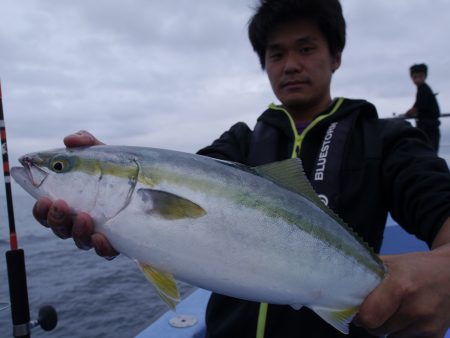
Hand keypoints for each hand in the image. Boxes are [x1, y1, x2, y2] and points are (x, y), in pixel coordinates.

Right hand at [32, 130, 118, 258]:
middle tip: (60, 205)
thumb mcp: (103, 153)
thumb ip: (86, 143)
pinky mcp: (117, 241)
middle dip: (56, 219)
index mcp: (71, 201)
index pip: (48, 210)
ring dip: (77, 231)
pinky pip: (105, 252)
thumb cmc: (118, 169)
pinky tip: (100, 237)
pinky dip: (100, 246)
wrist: (151, 183)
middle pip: (59, 228)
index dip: (41, 209)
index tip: (42, 199)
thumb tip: (68, 140)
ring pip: (79, 241)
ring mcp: (99, 232)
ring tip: (85, 217)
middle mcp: (81, 220)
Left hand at [353, 247, 449, 336]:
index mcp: (400, 286)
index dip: (360, 315)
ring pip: (391, 337)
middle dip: (373, 321)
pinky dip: (403, 332)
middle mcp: (416, 308)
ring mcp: (428, 325)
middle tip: (377, 307)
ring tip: (396, 309)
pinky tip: (408, 317)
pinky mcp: (436, 336)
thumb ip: (366, 274)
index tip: (359, 309)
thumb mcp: (390, 262)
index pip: (368, 317)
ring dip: (388, 327)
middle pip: (377, 330)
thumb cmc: (416, 267)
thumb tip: (341, 286)